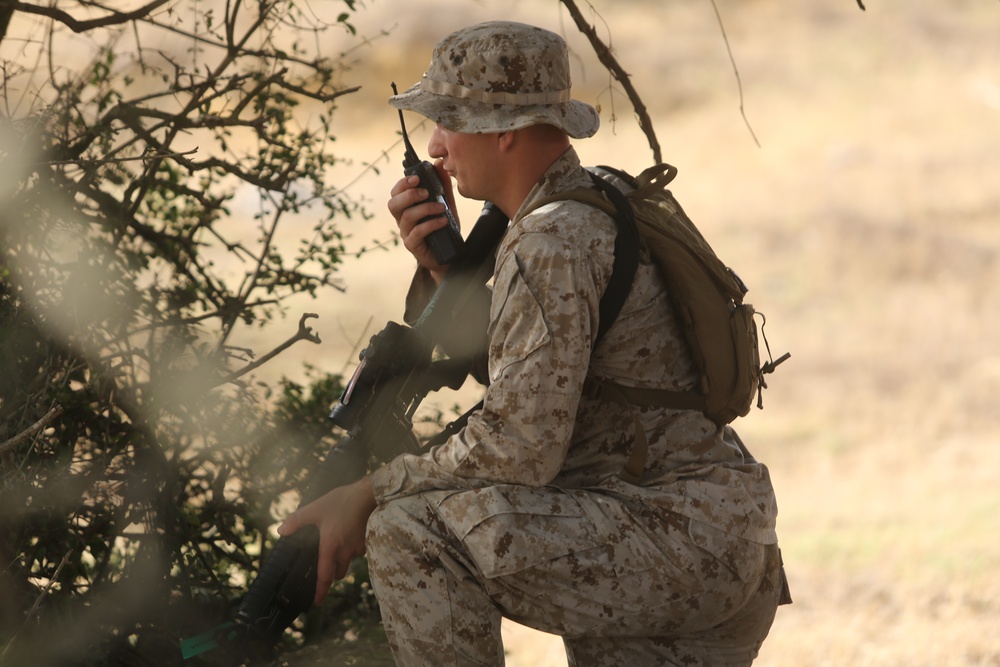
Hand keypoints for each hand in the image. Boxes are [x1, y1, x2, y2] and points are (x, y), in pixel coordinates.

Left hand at [277, 476, 376, 603]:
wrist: (368, 495)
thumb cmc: (342, 502)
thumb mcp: (315, 508)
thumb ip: (296, 520)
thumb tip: (281, 531)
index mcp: (330, 547)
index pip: (325, 577)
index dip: (320, 592)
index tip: (316, 602)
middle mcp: (345, 552)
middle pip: (338, 573)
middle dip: (332, 574)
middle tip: (325, 567)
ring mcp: (358, 548)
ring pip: (349, 562)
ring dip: (342, 561)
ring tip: (337, 547)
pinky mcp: (367, 541)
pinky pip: (358, 552)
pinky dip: (352, 549)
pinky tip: (349, 535)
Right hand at [388, 160, 459, 280]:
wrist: (450, 254)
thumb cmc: (444, 227)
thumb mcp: (446, 203)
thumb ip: (442, 185)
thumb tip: (439, 163)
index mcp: (407, 207)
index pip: (396, 192)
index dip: (403, 183)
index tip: (418, 177)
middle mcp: (403, 220)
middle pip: (393, 204)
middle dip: (408, 194)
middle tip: (426, 192)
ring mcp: (406, 233)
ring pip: (406, 217)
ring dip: (425, 209)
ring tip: (441, 207)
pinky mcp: (413, 246)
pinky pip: (417, 233)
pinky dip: (431, 224)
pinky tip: (443, 221)